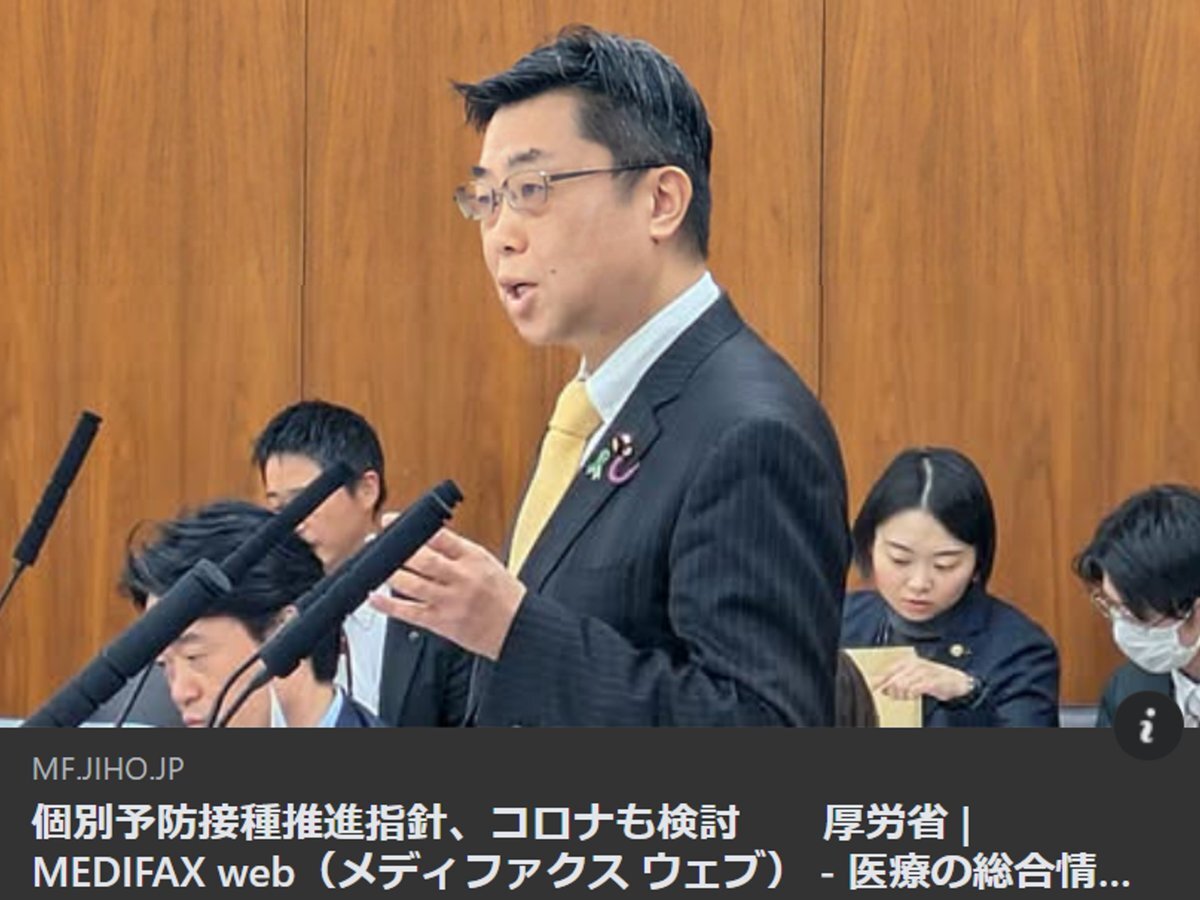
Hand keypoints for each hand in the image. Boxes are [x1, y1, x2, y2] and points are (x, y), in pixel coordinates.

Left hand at [369, 528, 525, 660]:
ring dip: (389, 574)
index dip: (411, 527)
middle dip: (396, 549)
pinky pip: (409, 613)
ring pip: (411, 585)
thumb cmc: (503, 595)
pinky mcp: (441, 623)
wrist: (518, 628)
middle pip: (422, 560)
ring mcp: (450, 601)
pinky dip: (388, 605)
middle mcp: (461, 578)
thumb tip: (424, 538)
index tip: (391, 521)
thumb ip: (457, 551)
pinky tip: (374, 597)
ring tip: (375, 565)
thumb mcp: (486, 562)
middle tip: (376, 542)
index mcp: (473, 558)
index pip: (438, 536)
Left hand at [872, 658, 973, 702]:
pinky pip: (915, 689)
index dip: (878, 681)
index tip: (871, 688)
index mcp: (907, 662)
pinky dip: (913, 694)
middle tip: (899, 695)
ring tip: (909, 695)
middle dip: (893, 692)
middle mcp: (913, 664)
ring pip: (902, 686)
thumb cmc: (933, 678)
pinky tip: (915, 695)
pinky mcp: (931, 680)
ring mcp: (923, 671)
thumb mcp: (913, 678)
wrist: (957, 681)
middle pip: (893, 681)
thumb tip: (882, 688)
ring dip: (903, 694)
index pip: (887, 672)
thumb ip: (897, 681)